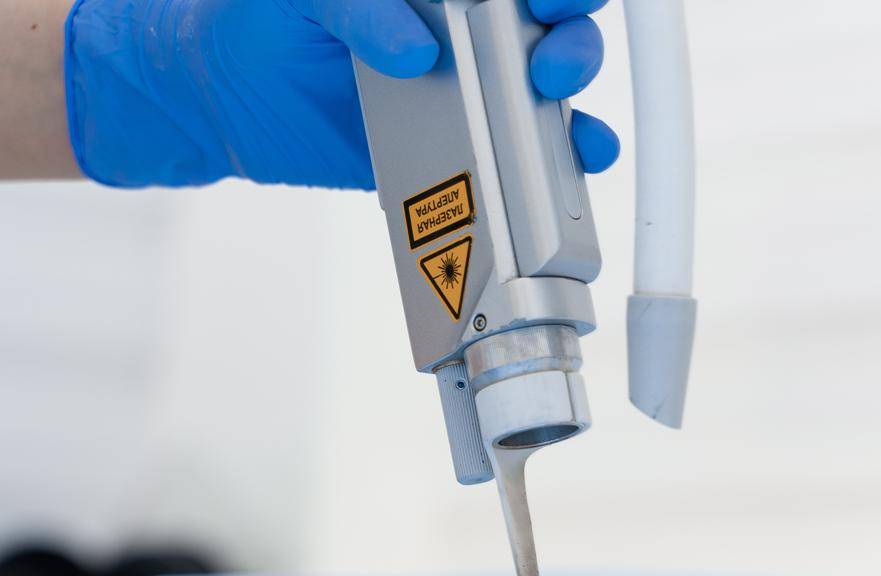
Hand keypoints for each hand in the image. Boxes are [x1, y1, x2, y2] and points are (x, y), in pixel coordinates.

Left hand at [65, 0, 618, 187]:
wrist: (225, 98)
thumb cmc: (265, 20)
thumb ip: (359, 7)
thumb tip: (415, 49)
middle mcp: (468, 32)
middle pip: (554, 30)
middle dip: (570, 42)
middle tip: (546, 66)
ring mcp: (469, 95)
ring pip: (549, 99)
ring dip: (573, 112)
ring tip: (566, 128)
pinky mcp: (455, 158)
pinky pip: (516, 167)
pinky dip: (555, 172)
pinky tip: (568, 168)